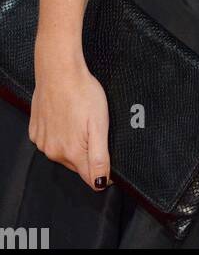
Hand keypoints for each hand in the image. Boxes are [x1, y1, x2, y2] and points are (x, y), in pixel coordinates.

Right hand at [29, 57, 112, 190]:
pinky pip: (51, 140)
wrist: (59, 71)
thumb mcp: (100, 125)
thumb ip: (100, 158)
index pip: (91, 178)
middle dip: (88, 152)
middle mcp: (54, 152)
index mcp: (72, 153)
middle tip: (92, 127)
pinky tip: (65, 116)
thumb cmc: (82, 93)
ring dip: (73, 142)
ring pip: (63, 152)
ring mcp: (42, 142)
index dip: (103, 171)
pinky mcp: (35, 131)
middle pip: (77, 164)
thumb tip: (101, 183)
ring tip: (78, 119)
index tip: (107, 157)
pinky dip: (59, 133)